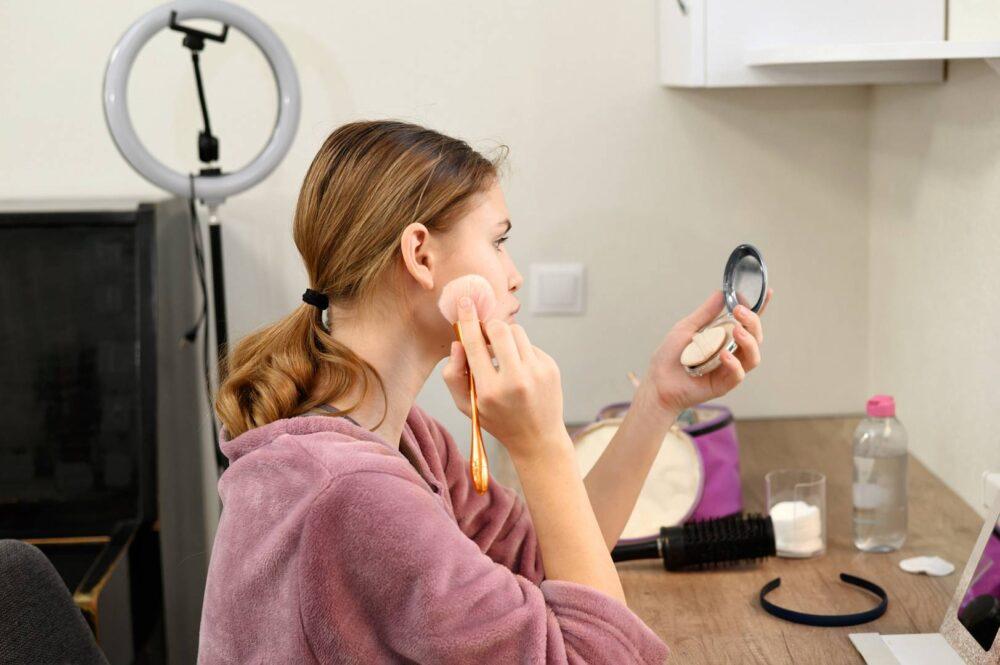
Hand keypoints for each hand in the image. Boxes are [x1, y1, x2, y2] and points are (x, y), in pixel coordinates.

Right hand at [441, 296, 567, 461]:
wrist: (537, 437)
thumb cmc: (496, 419)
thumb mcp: (466, 405)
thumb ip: (453, 375)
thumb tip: (459, 342)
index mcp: (490, 390)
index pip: (475, 345)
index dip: (468, 320)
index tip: (465, 302)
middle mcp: (516, 380)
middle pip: (499, 329)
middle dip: (489, 328)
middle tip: (484, 336)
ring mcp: (537, 373)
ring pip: (516, 332)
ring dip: (505, 338)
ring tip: (503, 358)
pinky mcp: (550, 368)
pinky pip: (529, 344)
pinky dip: (520, 351)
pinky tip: (520, 370)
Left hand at [644, 288, 772, 414]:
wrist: (658, 382)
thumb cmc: (671, 356)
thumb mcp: (686, 328)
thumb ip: (706, 313)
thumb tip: (722, 292)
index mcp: (724, 337)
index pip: (746, 322)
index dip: (759, 308)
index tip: (768, 292)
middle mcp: (731, 351)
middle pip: (755, 337)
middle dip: (752, 322)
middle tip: (740, 311)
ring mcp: (729, 369)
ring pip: (753, 356)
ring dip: (749, 342)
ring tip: (738, 331)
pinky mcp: (723, 384)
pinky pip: (738, 374)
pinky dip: (734, 363)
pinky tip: (724, 355)